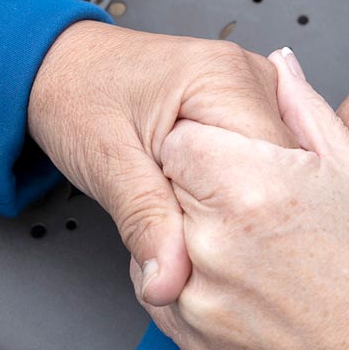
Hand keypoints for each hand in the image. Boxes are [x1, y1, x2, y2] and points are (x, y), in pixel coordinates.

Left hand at [28, 22, 295, 305]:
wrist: (63, 67)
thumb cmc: (78, 97)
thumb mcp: (107, 165)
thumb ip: (143, 221)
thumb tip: (168, 282)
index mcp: (223, 78)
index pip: (272, 164)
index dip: (244, 215)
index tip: (205, 241)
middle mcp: (251, 78)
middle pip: (284, 171)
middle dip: (242, 213)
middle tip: (186, 225)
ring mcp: (255, 93)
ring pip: (279, 174)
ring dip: (243, 206)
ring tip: (194, 209)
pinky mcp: (250, 113)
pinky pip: (263, 166)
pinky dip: (239, 194)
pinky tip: (210, 201)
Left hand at [138, 48, 348, 349]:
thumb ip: (303, 109)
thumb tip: (278, 64)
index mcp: (249, 184)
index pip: (183, 139)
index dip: (213, 146)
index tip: (243, 164)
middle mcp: (211, 238)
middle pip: (170, 187)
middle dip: (202, 190)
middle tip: (261, 213)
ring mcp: (196, 292)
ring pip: (160, 238)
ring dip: (192, 235)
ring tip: (259, 254)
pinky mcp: (191, 337)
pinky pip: (162, 291)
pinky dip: (188, 282)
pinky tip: (246, 285)